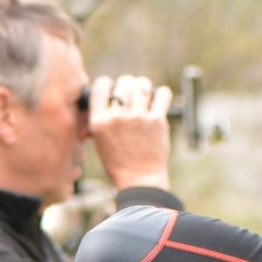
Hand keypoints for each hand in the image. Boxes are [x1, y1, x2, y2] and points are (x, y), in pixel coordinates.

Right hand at [89, 74, 173, 189]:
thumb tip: (101, 105)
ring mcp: (138, 118)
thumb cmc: (118, 162)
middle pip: (123, 83)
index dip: (107, 83)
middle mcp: (118, 116)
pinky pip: (162, 97)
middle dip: (127, 83)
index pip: (100, 87)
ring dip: (144, 85)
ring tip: (144, 91)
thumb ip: (99, 121)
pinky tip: (161, 96)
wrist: (139, 178)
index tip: (112, 86)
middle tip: (131, 89)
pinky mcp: (157, 122)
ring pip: (142, 86)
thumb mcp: (99, 141)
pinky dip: (163, 93)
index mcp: (99, 120)